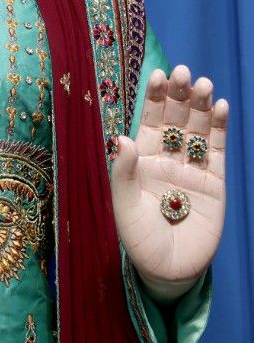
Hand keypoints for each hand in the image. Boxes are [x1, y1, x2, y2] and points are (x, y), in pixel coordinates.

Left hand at [110, 66, 226, 300]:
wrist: (169, 271)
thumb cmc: (139, 240)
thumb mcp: (123, 208)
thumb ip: (122, 174)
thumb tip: (123, 138)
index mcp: (142, 160)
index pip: (149, 122)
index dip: (154, 99)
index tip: (157, 75)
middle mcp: (168, 158)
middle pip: (176, 119)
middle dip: (179, 95)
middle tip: (183, 72)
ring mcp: (193, 168)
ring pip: (198, 129)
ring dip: (201, 105)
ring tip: (204, 84)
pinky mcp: (215, 182)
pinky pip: (216, 150)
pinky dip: (219, 128)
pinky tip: (220, 107)